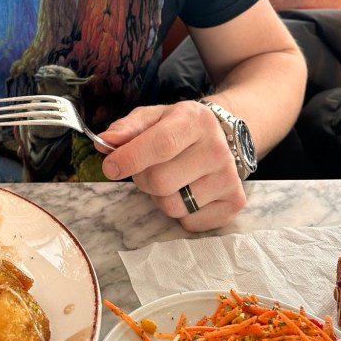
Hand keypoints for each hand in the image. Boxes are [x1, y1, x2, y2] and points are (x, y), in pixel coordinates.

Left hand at [99, 101, 246, 229]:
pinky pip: (190, 223)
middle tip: (148, 168)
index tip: (110, 167)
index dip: (131, 159)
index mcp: (195, 120)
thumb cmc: (177, 128)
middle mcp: (217, 148)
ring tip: (169, 178)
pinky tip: (188, 190)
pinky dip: (181, 213)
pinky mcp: (234, 202)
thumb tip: (106, 142)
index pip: (161, 145)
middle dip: (143, 179)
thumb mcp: (152, 118)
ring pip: (173, 206)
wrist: (218, 136)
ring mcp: (229, 177)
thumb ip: (127, 129)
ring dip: (160, 197)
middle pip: (161, 182)